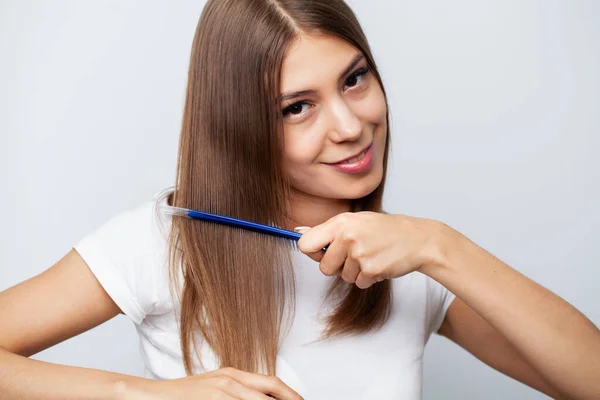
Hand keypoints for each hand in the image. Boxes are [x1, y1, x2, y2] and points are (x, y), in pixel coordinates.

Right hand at [118, 367, 302, 399]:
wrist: (151, 395)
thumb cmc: (184, 395)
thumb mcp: (215, 387)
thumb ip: (238, 392)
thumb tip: (262, 398)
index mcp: (234, 374)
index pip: (272, 383)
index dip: (291, 395)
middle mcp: (230, 380)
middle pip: (269, 394)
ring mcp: (220, 392)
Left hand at [297, 212, 443, 288]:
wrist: (417, 239)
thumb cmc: (385, 230)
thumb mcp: (356, 220)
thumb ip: (328, 229)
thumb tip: (298, 232)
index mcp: (340, 222)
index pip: (305, 244)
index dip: (311, 253)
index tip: (321, 253)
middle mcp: (347, 237)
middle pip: (324, 267)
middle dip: (337, 266)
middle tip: (354, 255)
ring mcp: (359, 255)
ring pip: (343, 277)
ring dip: (355, 272)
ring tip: (371, 256)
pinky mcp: (371, 270)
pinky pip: (359, 283)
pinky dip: (368, 278)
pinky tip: (379, 263)